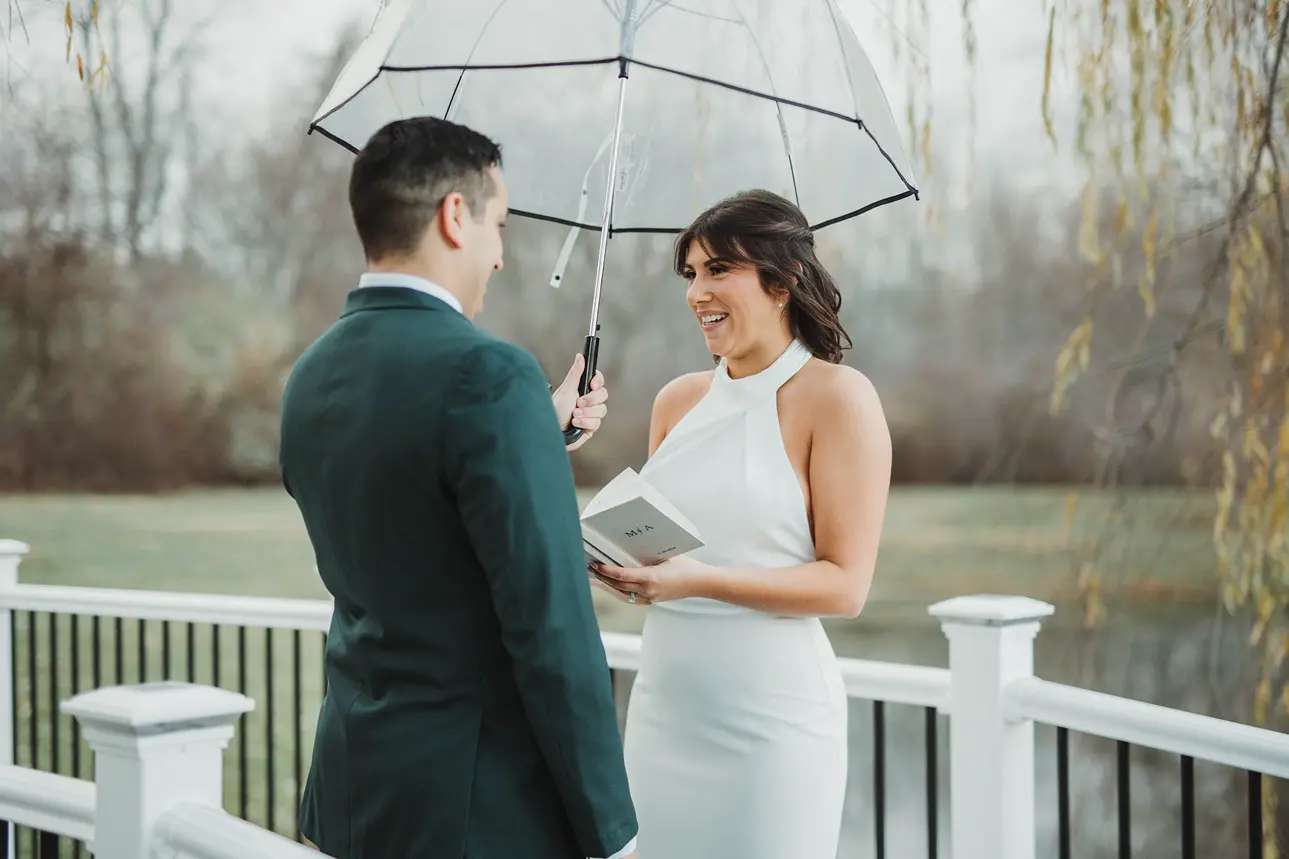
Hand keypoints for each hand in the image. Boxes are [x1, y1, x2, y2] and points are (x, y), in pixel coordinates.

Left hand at [551, 353, 606, 451]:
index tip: (592, 384)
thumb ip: (575, 373)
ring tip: (574, 414)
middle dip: (590, 400)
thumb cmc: (555, 410)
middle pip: (603, 395)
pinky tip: (575, 423)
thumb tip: (580, 357)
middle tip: (578, 403)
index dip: (598, 382)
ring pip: (601, 410)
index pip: (598, 381)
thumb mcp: (566, 389)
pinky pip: (596, 423)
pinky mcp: (590, 427)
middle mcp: (588, 401)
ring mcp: (590, 414)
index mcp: (582, 390)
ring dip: (586, 413)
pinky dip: (585, 423)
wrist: (550, 430)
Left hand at [591, 555, 710, 603]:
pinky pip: (630, 597)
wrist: (702, 583)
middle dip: (602, 577)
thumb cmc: (688, 567)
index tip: (596, 563)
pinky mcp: (652, 600)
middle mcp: (648, 590)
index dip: (606, 570)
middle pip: (618, 585)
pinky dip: (618, 592)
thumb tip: (632, 545)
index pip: (622, 575)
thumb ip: (649, 554)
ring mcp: (650, 597)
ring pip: (622, 593)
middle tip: (589, 569)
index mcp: (651, 578)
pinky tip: (611, 587)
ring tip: (594, 579)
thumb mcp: (668, 555)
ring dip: (607, 586)